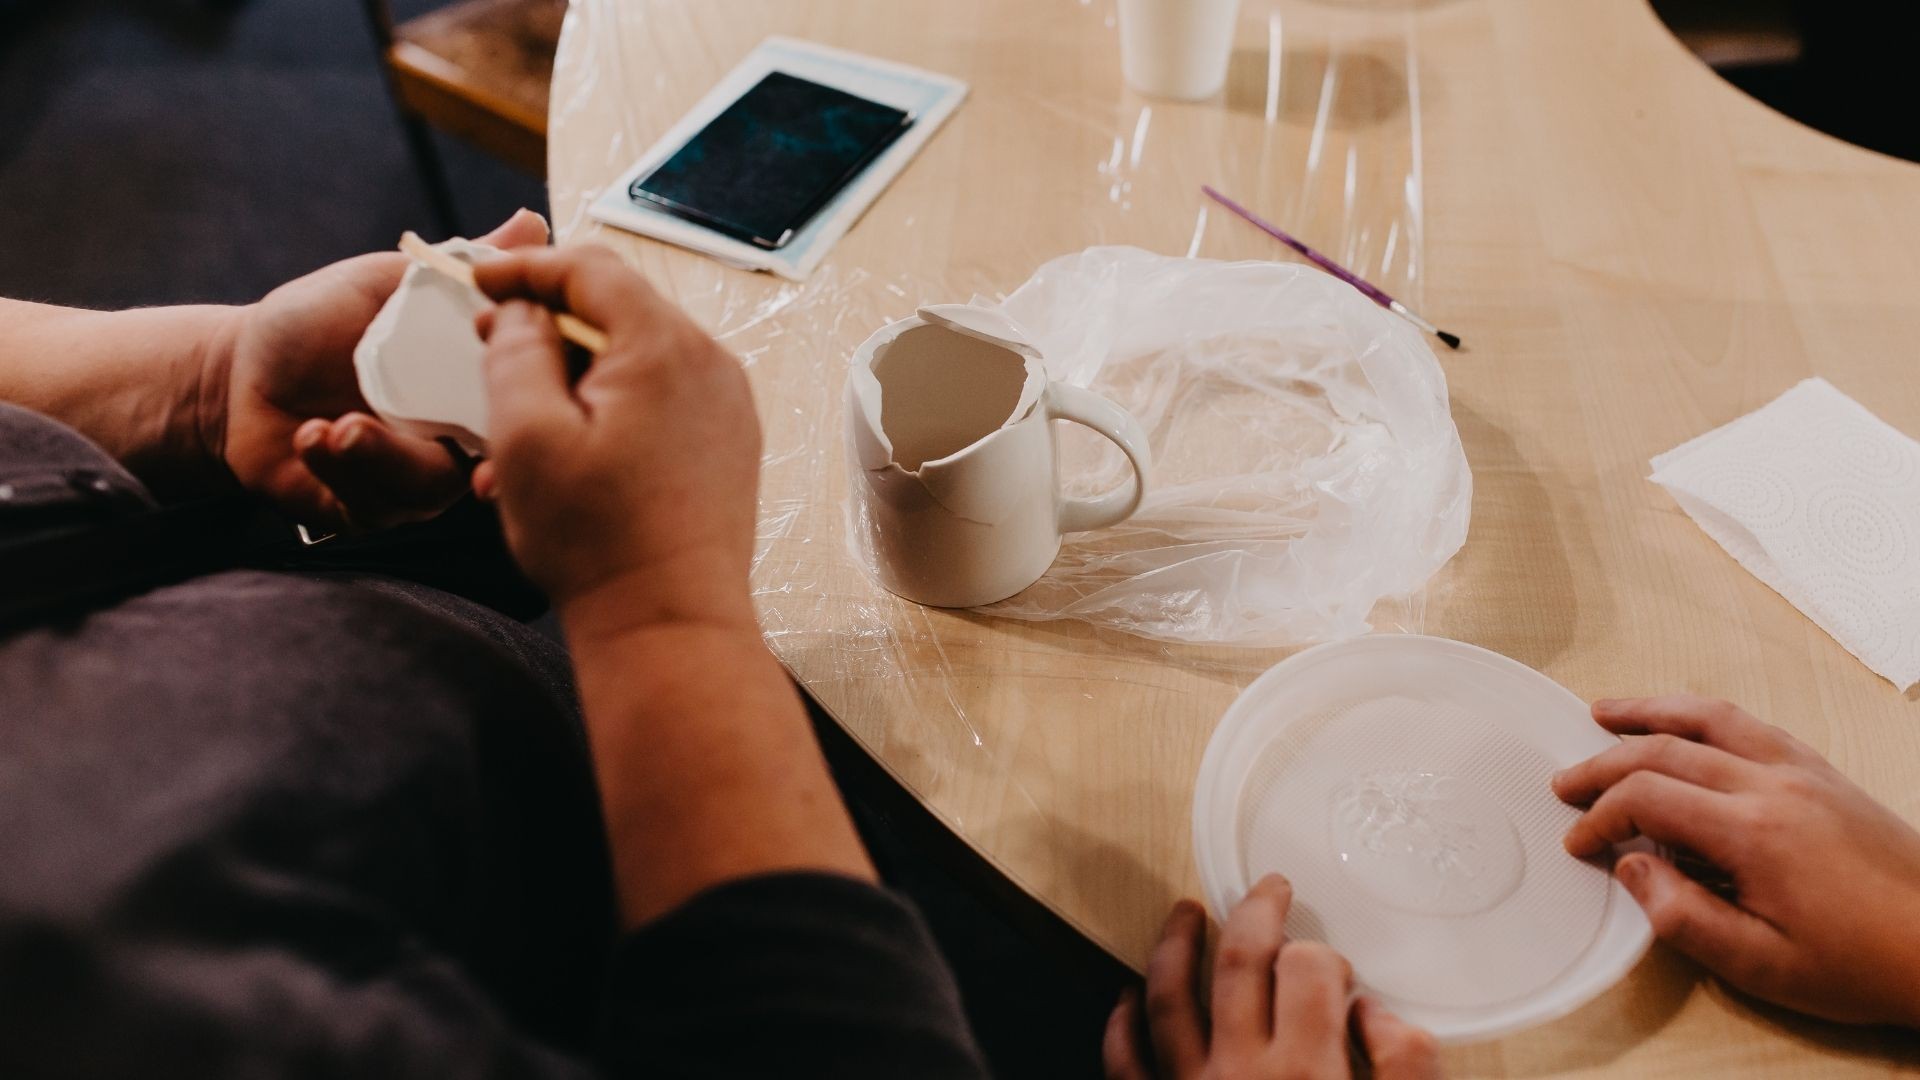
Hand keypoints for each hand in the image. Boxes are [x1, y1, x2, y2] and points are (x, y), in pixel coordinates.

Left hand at [212, 210, 550, 529]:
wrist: (236, 371)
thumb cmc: (316, 323)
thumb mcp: (391, 282)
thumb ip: (462, 263)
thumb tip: (532, 221)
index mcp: (473, 387)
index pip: (528, 399)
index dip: (535, 399)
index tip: (519, 387)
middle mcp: (457, 442)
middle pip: (490, 460)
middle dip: (461, 446)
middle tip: (420, 421)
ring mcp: (413, 482)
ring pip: (427, 489)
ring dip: (380, 458)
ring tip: (335, 428)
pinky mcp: (367, 509)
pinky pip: (373, 505)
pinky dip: (340, 471)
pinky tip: (308, 438)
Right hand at [470, 245, 760, 634]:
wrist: (670, 624)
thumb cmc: (597, 542)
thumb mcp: (525, 435)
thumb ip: (516, 350)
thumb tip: (523, 309)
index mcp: (663, 347)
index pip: (590, 268)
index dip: (525, 267)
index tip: (478, 281)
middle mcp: (709, 363)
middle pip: (618, 308)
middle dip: (548, 321)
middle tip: (489, 343)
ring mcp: (727, 403)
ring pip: (636, 356)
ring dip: (574, 374)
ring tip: (519, 423)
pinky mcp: (728, 441)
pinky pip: (661, 398)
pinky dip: (610, 406)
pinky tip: (568, 453)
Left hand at [1104, 876, 1441, 1079]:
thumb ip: (1405, 1068)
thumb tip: (1375, 1012)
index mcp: (1307, 1070)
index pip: (1309, 971)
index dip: (1324, 956)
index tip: (1333, 967)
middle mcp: (1240, 1073)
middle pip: (1237, 963)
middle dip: (1254, 913)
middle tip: (1268, 889)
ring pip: (1169, 998)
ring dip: (1175, 946)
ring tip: (1183, 912)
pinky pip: (1127, 1063)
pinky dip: (1123, 1026)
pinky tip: (1128, 999)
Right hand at [1554, 695, 1919, 1027]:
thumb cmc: (1863, 961)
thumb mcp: (1761, 963)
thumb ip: (1683, 916)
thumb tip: (1631, 870)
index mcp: (1755, 832)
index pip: (1648, 798)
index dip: (1600, 817)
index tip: (1582, 842)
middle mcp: (1776, 786)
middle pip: (1666, 748)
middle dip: (1604, 762)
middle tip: (1567, 780)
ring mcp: (1804, 772)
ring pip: (1710, 717)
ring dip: (1650, 711)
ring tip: (1606, 713)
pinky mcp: (1824, 774)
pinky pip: (1752, 724)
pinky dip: (1704, 714)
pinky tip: (1688, 723)